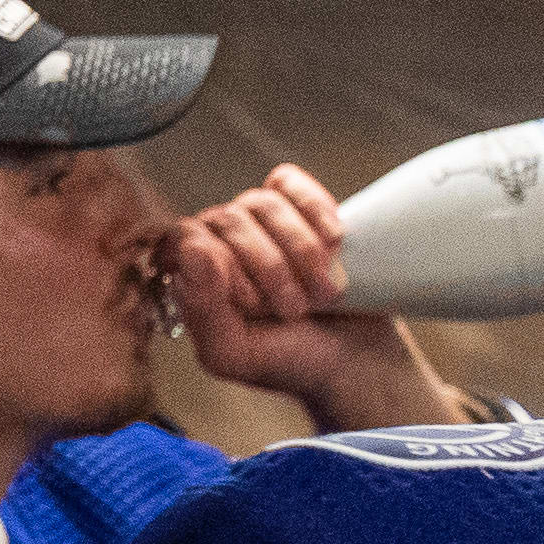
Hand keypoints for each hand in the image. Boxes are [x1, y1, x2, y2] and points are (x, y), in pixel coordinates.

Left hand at [164, 164, 463, 434]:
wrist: (356, 361)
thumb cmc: (290, 362)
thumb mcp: (233, 354)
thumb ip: (200, 308)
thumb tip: (194, 246)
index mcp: (195, 275)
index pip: (188, 236)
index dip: (225, 267)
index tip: (256, 306)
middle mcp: (221, 243)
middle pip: (229, 217)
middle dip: (270, 267)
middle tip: (296, 309)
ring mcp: (259, 223)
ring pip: (264, 201)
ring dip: (301, 250)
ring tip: (323, 291)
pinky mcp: (298, 209)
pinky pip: (290, 181)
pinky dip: (314, 207)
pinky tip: (335, 241)